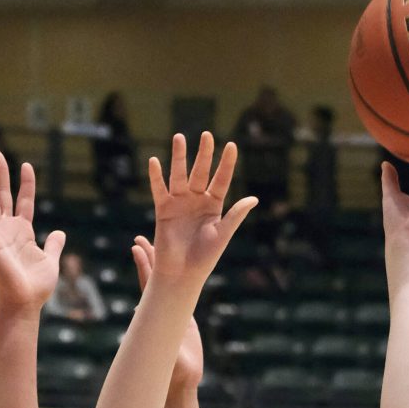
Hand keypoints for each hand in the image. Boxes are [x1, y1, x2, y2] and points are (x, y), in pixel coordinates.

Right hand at [0, 150, 65, 315]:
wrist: (25, 302)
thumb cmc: (36, 286)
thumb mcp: (51, 260)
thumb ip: (54, 245)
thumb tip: (59, 232)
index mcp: (23, 231)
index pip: (24, 201)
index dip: (26, 183)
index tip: (26, 165)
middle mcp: (8, 229)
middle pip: (2, 195)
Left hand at [132, 235, 202, 390]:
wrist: (183, 380)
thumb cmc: (175, 373)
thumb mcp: (171, 358)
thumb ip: (162, 345)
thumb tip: (147, 324)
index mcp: (154, 314)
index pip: (147, 284)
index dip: (143, 265)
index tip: (136, 248)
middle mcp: (162, 309)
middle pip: (153, 277)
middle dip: (148, 257)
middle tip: (139, 238)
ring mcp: (174, 312)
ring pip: (167, 282)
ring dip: (162, 264)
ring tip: (154, 245)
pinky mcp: (185, 319)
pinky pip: (182, 294)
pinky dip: (181, 279)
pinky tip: (182, 267)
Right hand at [148, 132, 256, 288]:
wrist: (182, 273)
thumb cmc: (205, 257)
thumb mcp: (223, 234)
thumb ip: (236, 215)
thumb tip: (254, 198)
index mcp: (214, 206)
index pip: (222, 180)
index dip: (227, 164)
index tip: (232, 145)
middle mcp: (197, 201)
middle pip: (201, 172)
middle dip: (204, 154)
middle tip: (207, 135)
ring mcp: (180, 203)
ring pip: (179, 175)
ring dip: (179, 157)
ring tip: (179, 137)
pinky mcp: (164, 210)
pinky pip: (159, 189)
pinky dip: (156, 177)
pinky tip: (154, 162)